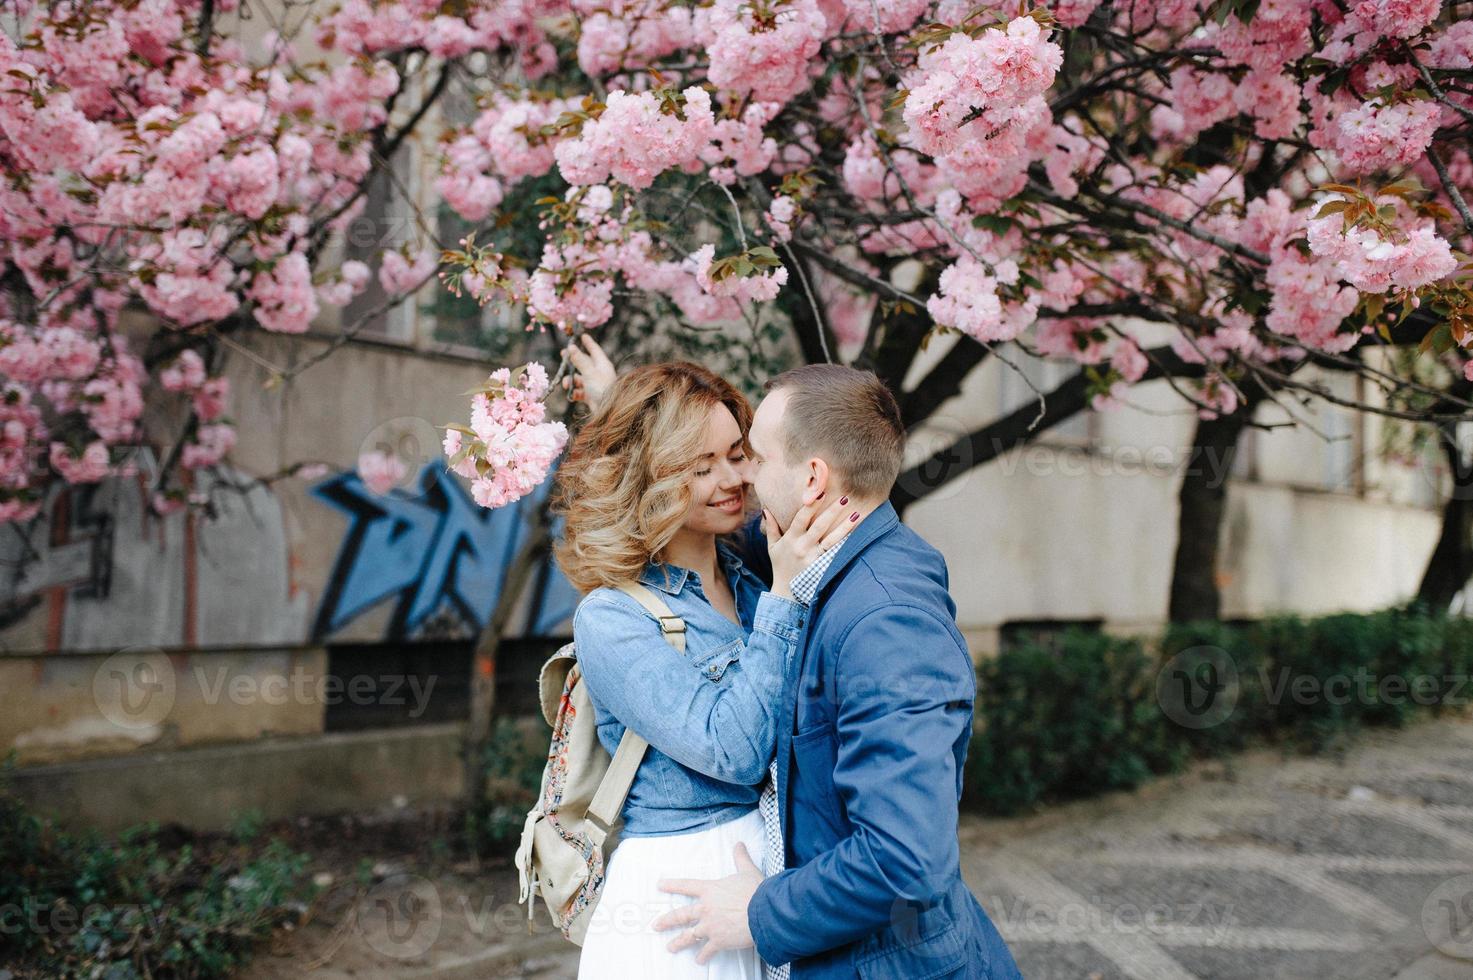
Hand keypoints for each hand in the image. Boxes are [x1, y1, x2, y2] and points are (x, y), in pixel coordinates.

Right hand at [561, 333, 615, 409]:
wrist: (608, 411)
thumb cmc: (602, 388)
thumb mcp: (589, 372)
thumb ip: (579, 360)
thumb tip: (571, 347)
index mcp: (602, 364)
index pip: (594, 350)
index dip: (588, 342)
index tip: (583, 335)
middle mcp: (599, 373)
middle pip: (584, 363)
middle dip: (573, 360)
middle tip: (562, 354)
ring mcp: (594, 385)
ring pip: (579, 378)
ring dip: (570, 380)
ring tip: (566, 384)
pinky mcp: (591, 396)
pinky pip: (579, 391)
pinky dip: (574, 392)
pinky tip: (572, 395)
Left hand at [653, 842, 762, 963]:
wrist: (763, 912)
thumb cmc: (756, 891)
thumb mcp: (747, 870)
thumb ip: (740, 858)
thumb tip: (739, 845)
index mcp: (710, 890)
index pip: (686, 885)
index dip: (672, 885)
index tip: (660, 886)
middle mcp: (706, 908)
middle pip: (681, 915)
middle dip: (666, 921)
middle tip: (656, 925)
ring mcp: (710, 926)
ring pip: (688, 936)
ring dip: (678, 943)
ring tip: (670, 947)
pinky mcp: (718, 941)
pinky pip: (707, 951)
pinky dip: (703, 956)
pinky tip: (699, 960)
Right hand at [764, 490, 856, 598]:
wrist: (786, 594)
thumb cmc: (780, 567)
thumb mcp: (772, 547)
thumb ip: (771, 528)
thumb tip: (766, 509)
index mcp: (791, 539)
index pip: (801, 518)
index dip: (811, 506)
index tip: (820, 492)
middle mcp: (802, 547)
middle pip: (819, 526)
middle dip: (832, 511)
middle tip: (845, 497)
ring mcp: (813, 558)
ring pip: (831, 539)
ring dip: (844, 526)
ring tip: (856, 514)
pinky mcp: (822, 567)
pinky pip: (835, 553)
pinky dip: (845, 543)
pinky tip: (855, 534)